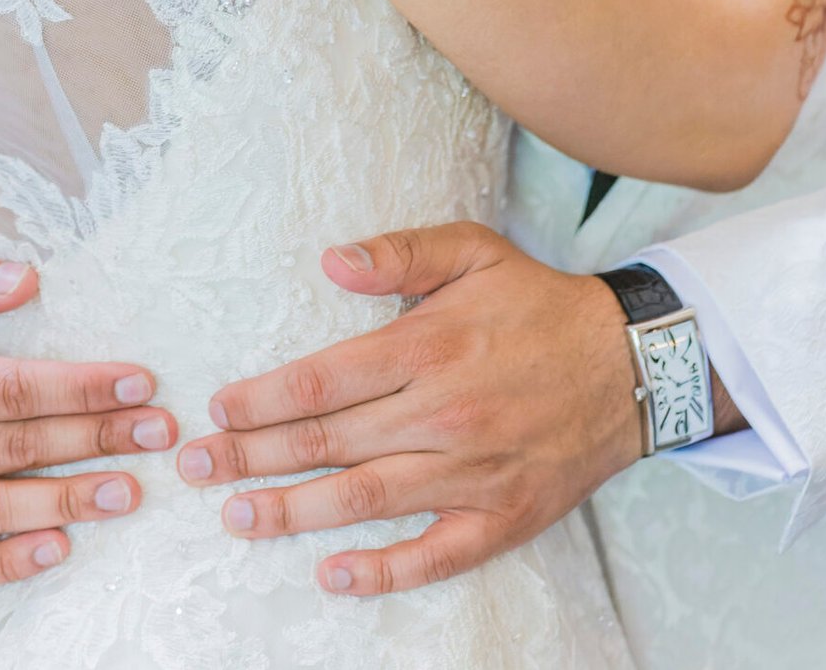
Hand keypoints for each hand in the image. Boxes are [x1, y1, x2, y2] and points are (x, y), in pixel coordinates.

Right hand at [0, 247, 178, 587]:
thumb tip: (25, 280)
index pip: (9, 388)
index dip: (78, 387)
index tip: (137, 381)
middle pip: (13, 449)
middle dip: (94, 439)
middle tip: (158, 434)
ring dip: (68, 503)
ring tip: (129, 491)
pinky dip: (4, 564)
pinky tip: (57, 548)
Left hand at [177, 222, 704, 597]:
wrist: (628, 364)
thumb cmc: (537, 303)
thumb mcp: (473, 251)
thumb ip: (399, 254)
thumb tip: (329, 259)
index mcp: (429, 346)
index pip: (322, 381)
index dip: (260, 398)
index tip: (216, 410)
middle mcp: (443, 413)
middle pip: (327, 444)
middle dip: (252, 456)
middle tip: (197, 467)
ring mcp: (471, 474)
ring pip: (363, 500)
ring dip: (292, 512)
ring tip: (238, 517)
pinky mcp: (500, 518)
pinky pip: (431, 555)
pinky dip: (379, 570)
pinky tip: (332, 574)